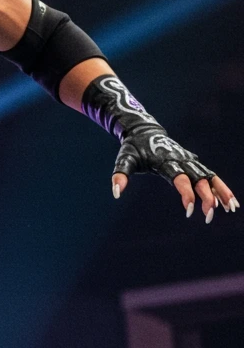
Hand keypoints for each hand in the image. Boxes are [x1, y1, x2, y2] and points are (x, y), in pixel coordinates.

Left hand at [112, 131, 236, 221]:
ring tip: (231, 208)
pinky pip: (210, 176)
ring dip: (221, 192)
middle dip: (207, 197)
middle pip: (200, 179)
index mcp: (166, 162)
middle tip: (209, 216)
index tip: (190, 210)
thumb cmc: (133, 148)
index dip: (187, 193)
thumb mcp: (124, 160)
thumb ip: (120, 175)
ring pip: (210, 176)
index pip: (180, 179)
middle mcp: (182, 160)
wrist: (144, 131)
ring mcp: (189, 160)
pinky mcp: (193, 162)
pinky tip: (229, 202)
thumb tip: (116, 193)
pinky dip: (220, 187)